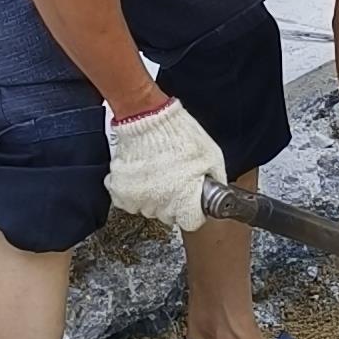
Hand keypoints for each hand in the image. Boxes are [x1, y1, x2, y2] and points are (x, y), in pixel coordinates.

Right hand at [106, 95, 223, 230]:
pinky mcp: (120, 190)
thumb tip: (217, 191)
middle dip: (173, 202)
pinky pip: (128, 201)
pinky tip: (142, 175)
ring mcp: (138, 199)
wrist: (146, 117)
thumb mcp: (211, 155)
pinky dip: (133, 192)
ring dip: (153, 196)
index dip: (193, 210)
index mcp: (185, 199)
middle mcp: (160, 204)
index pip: (191, 221)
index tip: (191, 201)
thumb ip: (215, 179)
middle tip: (174, 180)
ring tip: (157, 173)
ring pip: (148, 209)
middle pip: (169, 215)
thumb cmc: (178, 133)